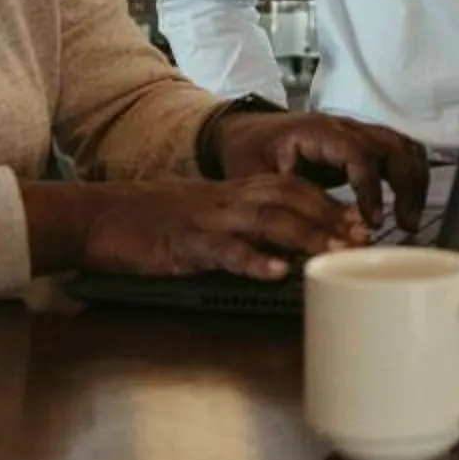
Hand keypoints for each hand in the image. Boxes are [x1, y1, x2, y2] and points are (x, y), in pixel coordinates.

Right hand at [76, 175, 362, 280]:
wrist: (98, 216)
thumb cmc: (151, 221)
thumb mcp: (203, 216)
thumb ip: (241, 225)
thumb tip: (283, 248)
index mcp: (233, 193)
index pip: (293, 187)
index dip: (329, 203)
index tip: (359, 222)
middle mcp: (226, 200)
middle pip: (289, 198)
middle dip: (329, 217)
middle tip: (360, 238)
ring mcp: (206, 220)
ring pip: (265, 218)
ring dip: (304, 236)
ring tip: (332, 253)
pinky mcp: (183, 244)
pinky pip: (223, 250)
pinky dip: (252, 260)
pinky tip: (274, 272)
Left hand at [210, 110, 429, 234]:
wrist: (246, 131)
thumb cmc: (248, 152)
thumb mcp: (254, 177)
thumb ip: (284, 201)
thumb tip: (314, 232)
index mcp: (317, 131)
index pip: (358, 153)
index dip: (371, 187)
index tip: (374, 220)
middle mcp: (343, 126)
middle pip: (392, 146)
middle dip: (406, 186)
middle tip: (405, 224)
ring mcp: (356, 131)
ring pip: (402, 146)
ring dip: (414, 181)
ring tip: (410, 219)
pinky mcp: (362, 142)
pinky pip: (399, 151)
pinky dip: (410, 175)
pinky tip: (408, 204)